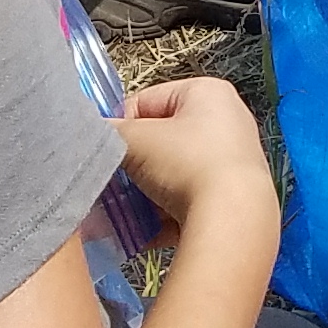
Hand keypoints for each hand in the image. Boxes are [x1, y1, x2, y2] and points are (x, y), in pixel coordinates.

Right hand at [113, 78, 276, 239]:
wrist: (232, 218)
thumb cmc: (187, 164)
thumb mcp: (135, 141)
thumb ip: (109, 133)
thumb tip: (93, 136)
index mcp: (208, 93)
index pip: (147, 101)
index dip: (120, 126)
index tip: (106, 151)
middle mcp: (227, 121)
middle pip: (161, 142)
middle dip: (131, 167)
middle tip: (110, 185)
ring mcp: (233, 162)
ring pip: (172, 175)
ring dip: (143, 195)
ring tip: (119, 214)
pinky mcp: (233, 197)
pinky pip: (188, 202)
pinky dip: (163, 216)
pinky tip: (140, 233)